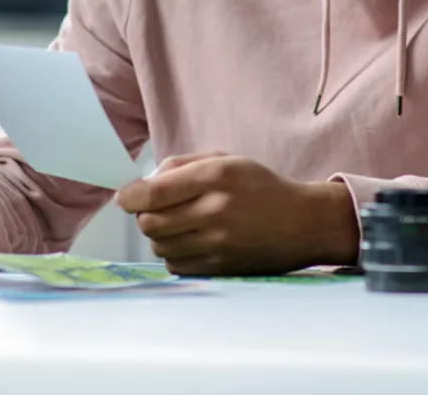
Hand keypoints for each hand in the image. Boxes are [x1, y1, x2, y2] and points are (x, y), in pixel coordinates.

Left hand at [115, 153, 358, 275]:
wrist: (302, 223)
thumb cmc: (259, 186)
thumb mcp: (224, 160)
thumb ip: (180, 166)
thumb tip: (141, 184)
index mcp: (215, 176)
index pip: (154, 192)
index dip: (130, 197)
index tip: (125, 198)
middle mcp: (216, 210)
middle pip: (150, 222)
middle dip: (144, 215)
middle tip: (156, 209)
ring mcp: (219, 243)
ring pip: (160, 245)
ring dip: (160, 235)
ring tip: (179, 224)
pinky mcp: (222, 267)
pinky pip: (176, 265)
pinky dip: (174, 253)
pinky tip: (190, 241)